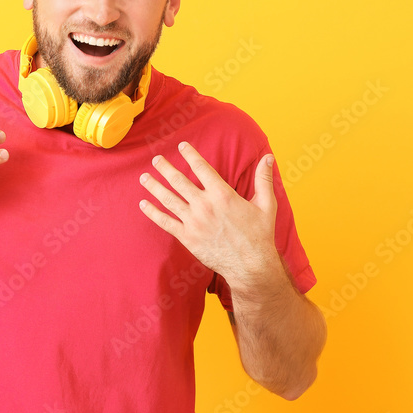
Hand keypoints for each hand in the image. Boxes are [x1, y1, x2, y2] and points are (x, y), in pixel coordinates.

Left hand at [138, 141, 279, 290]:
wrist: (250, 266)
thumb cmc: (260, 235)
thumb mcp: (266, 205)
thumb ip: (264, 179)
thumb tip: (269, 157)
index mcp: (222, 194)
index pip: (201, 168)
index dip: (190, 155)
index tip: (182, 146)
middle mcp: (205, 205)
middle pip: (179, 181)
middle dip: (165, 168)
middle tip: (156, 160)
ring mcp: (194, 222)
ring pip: (168, 199)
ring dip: (154, 187)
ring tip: (144, 177)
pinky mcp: (188, 237)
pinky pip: (165, 222)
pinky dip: (152, 212)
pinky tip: (143, 204)